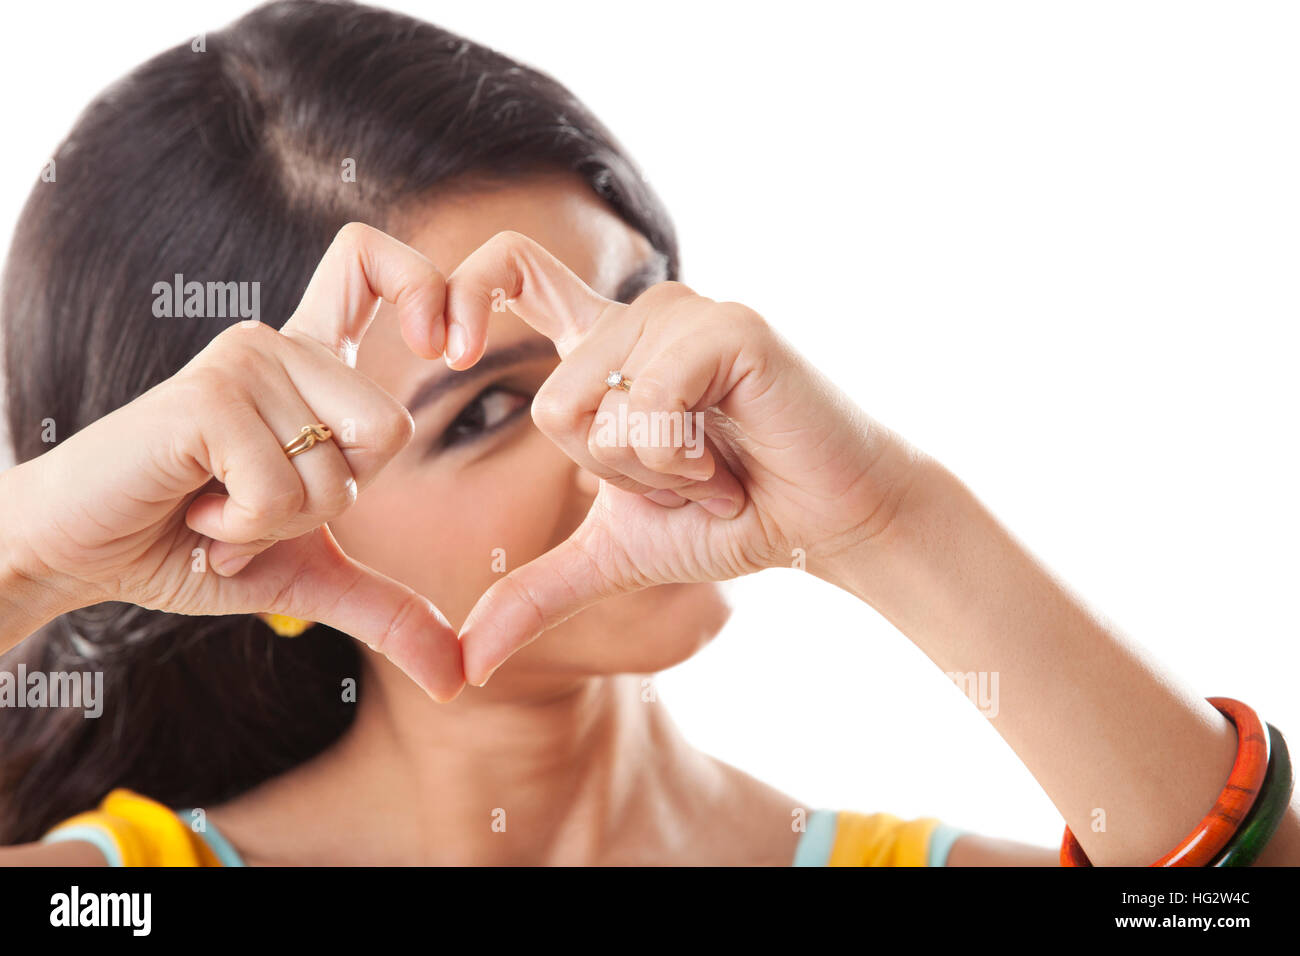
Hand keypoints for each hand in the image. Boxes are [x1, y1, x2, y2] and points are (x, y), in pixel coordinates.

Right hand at [1, 223, 464, 700]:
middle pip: (392, 429)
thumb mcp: (306, 575)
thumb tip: (458, 677)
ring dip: (278, 524)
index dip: (427, 285)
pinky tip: (194, 506)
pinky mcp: (210, 396)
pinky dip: (245, 530)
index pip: (373, 266)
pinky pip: (284, 490)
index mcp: (309, 364)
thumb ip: (386, 608)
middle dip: (331, 502)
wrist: (79, 554)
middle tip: (254, 502)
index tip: (450, 344)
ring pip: (340, 472)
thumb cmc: (188, 547)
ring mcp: (244, 361)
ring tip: (217, 504)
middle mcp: (281, 345)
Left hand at [447, 232, 922, 683]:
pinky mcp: (727, 327)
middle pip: (549, 406)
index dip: (458, 291)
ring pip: (596, 412)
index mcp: (602, 345)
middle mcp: (636, 314)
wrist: (825, 523)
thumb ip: (536, 591)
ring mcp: (683, 312)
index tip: (443, 353)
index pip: (511, 266)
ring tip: (714, 466)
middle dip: (614, 476)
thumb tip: (465, 664)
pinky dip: (684, 465)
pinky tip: (733, 461)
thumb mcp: (613, 555)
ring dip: (656, 475)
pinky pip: (651, 409)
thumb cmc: (728, 522)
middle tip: (684, 475)